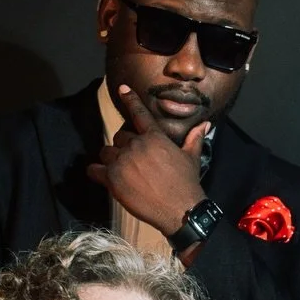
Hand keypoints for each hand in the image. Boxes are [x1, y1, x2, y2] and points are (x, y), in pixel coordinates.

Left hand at [86, 84, 208, 235]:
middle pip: (119, 137)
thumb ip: (194, 138)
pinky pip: (94, 169)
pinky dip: (97, 172)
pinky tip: (103, 176)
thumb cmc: (187, 183)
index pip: (139, 113)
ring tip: (121, 170)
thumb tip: (205, 124)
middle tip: (133, 160)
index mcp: (154, 138)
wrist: (180, 209)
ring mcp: (122, 162)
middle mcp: (136, 146)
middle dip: (124, 146)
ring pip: (106, 152)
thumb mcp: (191, 158)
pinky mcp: (112, 179)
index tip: (123, 90)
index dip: (130, 100)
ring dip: (111, 159)